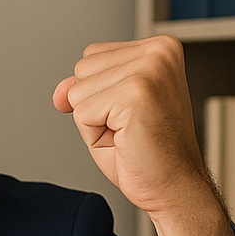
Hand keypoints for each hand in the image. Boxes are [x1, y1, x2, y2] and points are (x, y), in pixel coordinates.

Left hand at [54, 35, 234, 235]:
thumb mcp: (108, 110)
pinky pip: (82, 113)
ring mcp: (149, 70)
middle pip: (82, 69)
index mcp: (160, 47)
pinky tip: (126, 140)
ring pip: (78, 91)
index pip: (91, 57)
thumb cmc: (147, 152)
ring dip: (95, 122)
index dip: (99, 94)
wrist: (175, 188)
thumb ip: (82, 88)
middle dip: (95, 106)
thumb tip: (60, 91)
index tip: (133, 114)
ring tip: (129, 133)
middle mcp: (159, 52)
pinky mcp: (136, 94)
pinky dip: (94, 135)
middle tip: (130, 128)